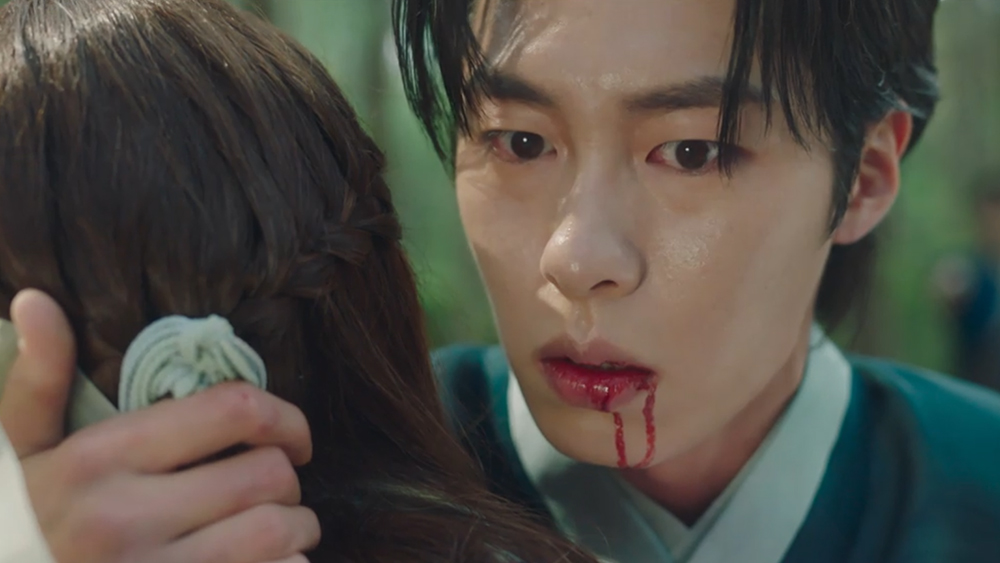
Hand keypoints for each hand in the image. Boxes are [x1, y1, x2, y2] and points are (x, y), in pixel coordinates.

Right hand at [0, 289, 318, 562]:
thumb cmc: (23, 524)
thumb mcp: (21, 453)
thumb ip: (40, 380)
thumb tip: (36, 300)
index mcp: (99, 460)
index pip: (233, 410)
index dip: (286, 416)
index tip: (294, 436)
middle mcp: (125, 518)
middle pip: (266, 474)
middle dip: (289, 479)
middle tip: (280, 487)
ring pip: (274, 531)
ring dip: (298, 528)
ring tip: (288, 527)